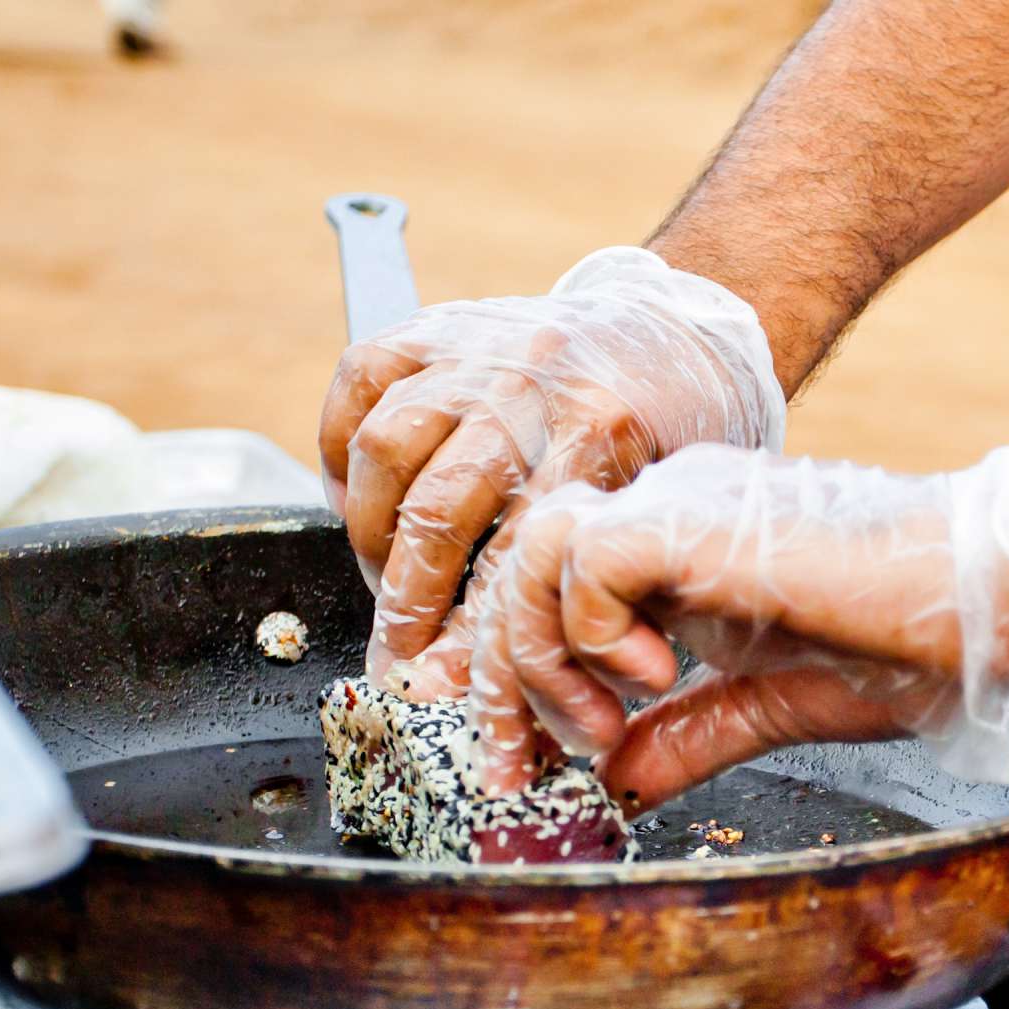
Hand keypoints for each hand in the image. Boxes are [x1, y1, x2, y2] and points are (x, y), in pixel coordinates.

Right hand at [318, 247, 785, 693]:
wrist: (668, 332)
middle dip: (405, 598)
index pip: (511, 556)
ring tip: (380, 578)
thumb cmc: (664, 438)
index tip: (436, 680)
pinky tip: (355, 498)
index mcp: (601, 431)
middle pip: (438, 508)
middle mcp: (533, 382)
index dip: (465, 631)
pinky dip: (340, 446)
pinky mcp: (440, 323)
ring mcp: (480, 346)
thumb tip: (495, 685)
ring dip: (367, 529)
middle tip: (398, 650)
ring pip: (385, 447)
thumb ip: (580, 584)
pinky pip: (361, 380)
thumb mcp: (651, 512)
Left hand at [469, 444, 1008, 807]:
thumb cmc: (908, 641)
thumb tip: (616, 783)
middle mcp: (663, 514)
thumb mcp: (771, 707)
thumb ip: (689, 737)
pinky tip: (655, 679)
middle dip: (501, 684)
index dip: (515, 681)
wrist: (984, 601)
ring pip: (533, 551)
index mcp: (675, 551)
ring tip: (599, 726)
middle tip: (520, 771)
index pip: (546, 593)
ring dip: (541, 654)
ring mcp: (677, 506)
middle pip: (517, 570)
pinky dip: (593, 631)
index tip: (519, 768)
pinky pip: (587, 556)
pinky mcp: (695, 518)